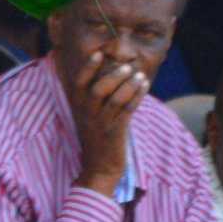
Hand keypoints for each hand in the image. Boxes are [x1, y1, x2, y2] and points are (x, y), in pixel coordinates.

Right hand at [70, 49, 146, 192]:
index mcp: (78, 107)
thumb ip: (94, 96)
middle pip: (97, 89)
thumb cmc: (97, 137)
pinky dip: (137, 97)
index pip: (79, 83)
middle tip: (126, 66)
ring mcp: (100, 124)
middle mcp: (86, 114)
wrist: (99, 168)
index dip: (88, 68)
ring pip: (114, 100)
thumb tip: (111, 71)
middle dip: (113, 76)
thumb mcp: (89, 116)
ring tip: (140, 76)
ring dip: (128, 85)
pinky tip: (144, 87)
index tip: (99, 53)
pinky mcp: (115, 133)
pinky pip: (127, 111)